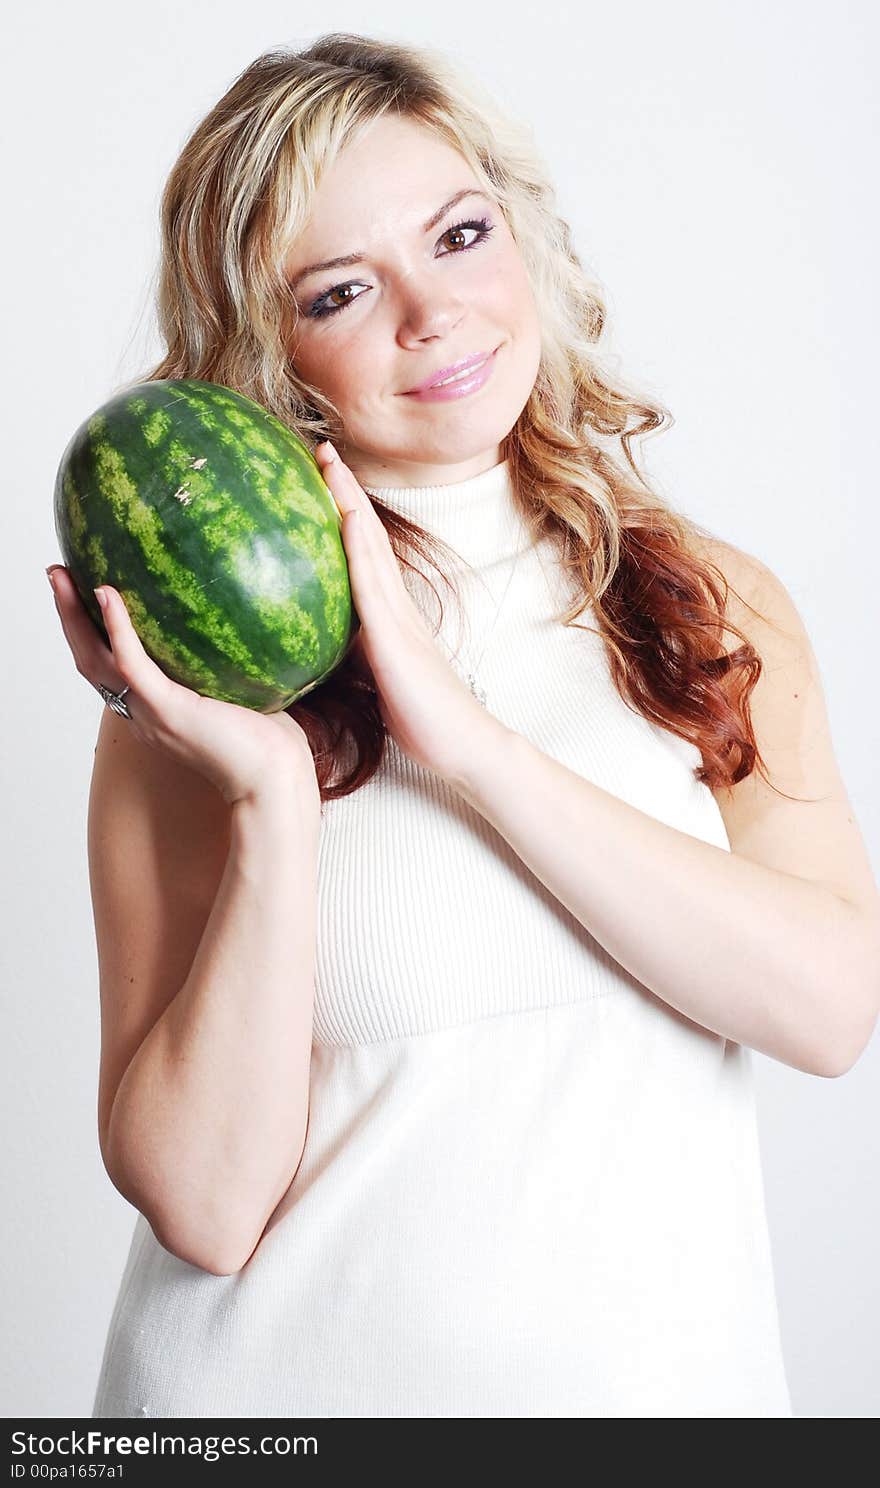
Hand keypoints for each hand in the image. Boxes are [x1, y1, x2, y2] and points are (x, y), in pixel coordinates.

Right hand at [46, 565, 320, 811]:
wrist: (275, 781)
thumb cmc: (268, 745)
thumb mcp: (242, 693)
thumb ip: (228, 664)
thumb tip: (244, 621)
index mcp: (155, 711)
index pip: (110, 668)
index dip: (91, 632)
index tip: (84, 592)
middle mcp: (142, 713)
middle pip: (89, 660)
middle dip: (68, 617)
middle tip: (57, 574)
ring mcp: (151, 714)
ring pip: (95, 660)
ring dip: (73, 617)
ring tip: (62, 576)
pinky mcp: (167, 711)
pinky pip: (131, 665)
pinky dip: (117, 629)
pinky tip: (108, 594)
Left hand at [315, 441, 489, 779]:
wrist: (463, 745)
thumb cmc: (422, 719)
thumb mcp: (378, 677)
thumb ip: (354, 653)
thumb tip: (321, 643)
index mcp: (389, 615)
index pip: (362, 553)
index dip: (343, 512)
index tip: (320, 477)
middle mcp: (396, 605)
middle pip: (366, 536)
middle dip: (344, 490)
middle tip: (319, 448)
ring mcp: (398, 618)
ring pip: (369, 548)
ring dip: (349, 502)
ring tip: (327, 463)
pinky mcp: (395, 639)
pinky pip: (372, 585)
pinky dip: (358, 547)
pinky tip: (344, 516)